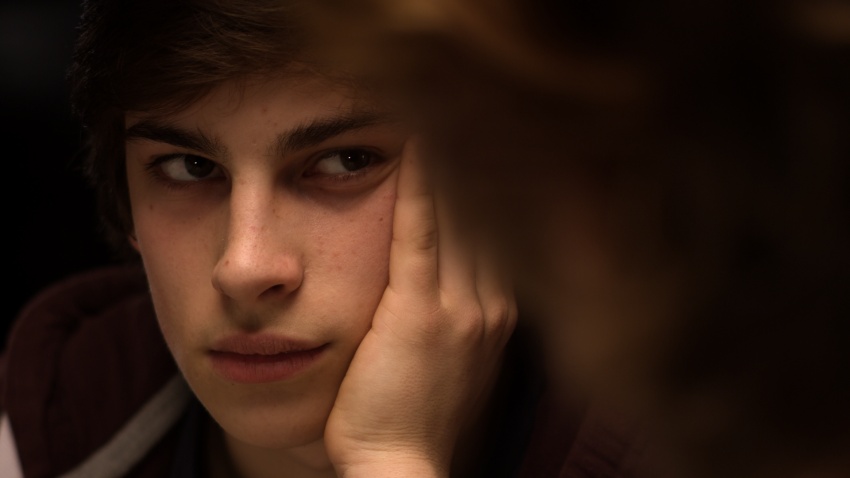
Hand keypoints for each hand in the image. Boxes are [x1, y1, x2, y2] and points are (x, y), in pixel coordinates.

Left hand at [324, 138, 517, 477]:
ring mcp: (463, 304)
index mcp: (503, 312)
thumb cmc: (418, 415)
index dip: (496, 179)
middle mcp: (496, 302)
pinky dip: (422, 185)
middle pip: (493, 211)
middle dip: (484, 155)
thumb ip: (465, 308)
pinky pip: (422, 231)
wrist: (402, 465)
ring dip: (456, 158)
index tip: (486, 135)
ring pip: (465, 213)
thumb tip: (460, 271)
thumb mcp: (457, 357)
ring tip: (445, 106)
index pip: (503, 228)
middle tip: (472, 103)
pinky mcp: (422, 309)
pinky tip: (418, 144)